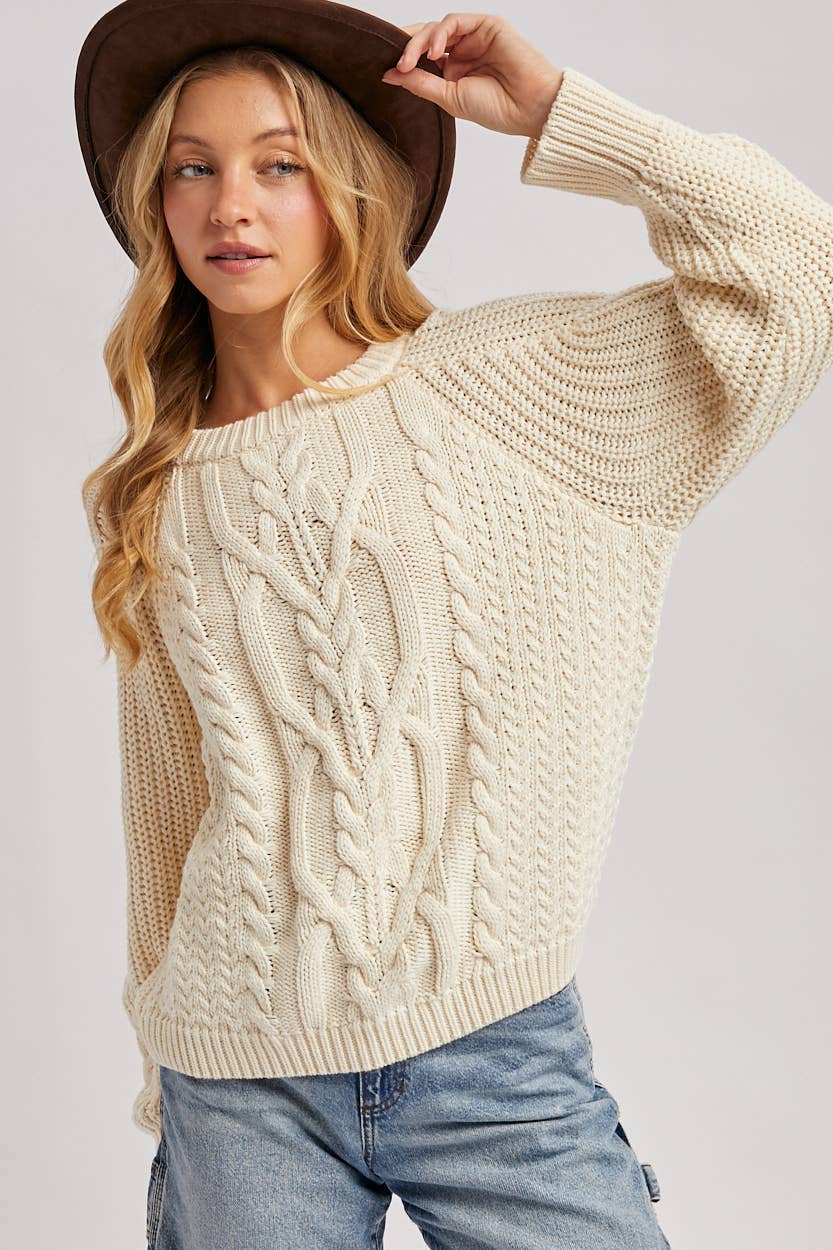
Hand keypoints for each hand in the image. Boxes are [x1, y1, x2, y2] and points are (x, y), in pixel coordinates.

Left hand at [381, 13, 563, 138]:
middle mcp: (464, 51)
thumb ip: (421, 84)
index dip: (405, 58)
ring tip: (410, 61)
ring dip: (420, 42)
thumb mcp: (450, 98)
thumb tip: (390, 75)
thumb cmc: (498, 109)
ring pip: (438, 28)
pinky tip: (434, 51)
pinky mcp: (487, 25)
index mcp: (455, 70)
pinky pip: (456, 21)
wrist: (530, 108)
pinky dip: (440, 32)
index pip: (423, 56)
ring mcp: (475, 37)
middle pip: (426, 39)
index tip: (386, 69)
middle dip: (407, 48)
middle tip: (396, 64)